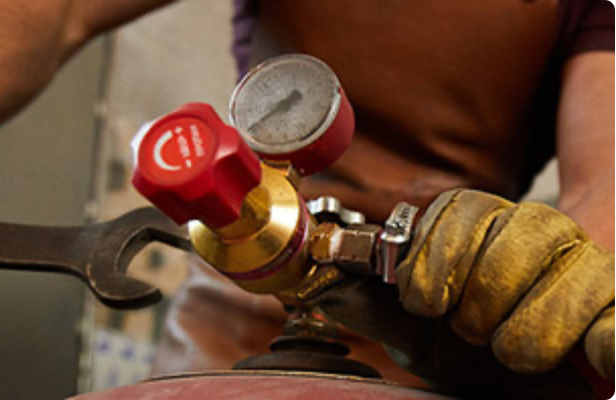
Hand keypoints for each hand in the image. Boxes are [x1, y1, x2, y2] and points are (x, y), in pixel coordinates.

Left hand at [314, 189, 612, 396]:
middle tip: (472, 331)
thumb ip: (375, 307)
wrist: (539, 394)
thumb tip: (320, 282)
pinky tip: (588, 360)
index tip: (423, 302)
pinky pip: (615, 325)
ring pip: (564, 270)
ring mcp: (595, 271)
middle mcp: (548, 237)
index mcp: (492, 231)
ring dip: (524, 333)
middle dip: (478, 296)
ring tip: (514, 353)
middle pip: (513, 230)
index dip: (435, 255)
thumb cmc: (476, 359)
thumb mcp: (418, 337)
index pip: (463, 207)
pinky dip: (599, 345)